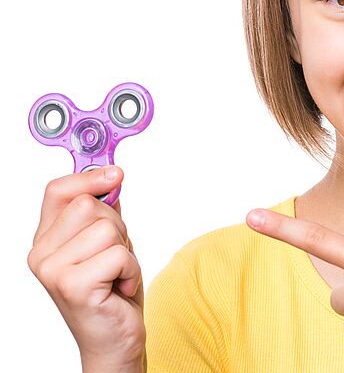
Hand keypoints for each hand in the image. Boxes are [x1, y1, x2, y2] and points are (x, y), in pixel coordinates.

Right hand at [28, 166, 145, 370]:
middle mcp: (41, 254)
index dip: (89, 177)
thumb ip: (103, 211)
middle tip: (115, 255)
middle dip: (116, 225)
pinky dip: (131, 269)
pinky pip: (119, 254)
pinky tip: (119, 287)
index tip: (116, 174)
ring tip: (116, 273)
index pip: (58, 190)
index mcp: (46, 239)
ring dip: (126, 250)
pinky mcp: (72, 286)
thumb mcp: (108, 242)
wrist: (114, 339)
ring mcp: (53, 270)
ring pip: (107, 229)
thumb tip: (111, 175)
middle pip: (89, 205)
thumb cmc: (111, 291)